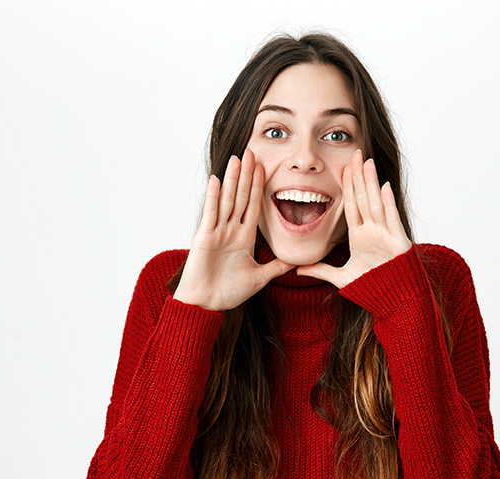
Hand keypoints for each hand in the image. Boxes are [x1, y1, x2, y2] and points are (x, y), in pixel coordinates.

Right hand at [173, 149, 294, 311]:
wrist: (207, 305)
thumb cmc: (228, 292)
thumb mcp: (260, 277)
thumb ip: (276, 267)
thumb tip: (295, 262)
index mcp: (243, 237)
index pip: (254, 206)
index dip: (259, 187)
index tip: (264, 168)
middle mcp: (230, 230)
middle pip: (240, 197)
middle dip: (247, 175)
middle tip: (252, 153)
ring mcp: (216, 232)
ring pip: (227, 200)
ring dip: (232, 179)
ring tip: (237, 159)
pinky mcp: (204, 238)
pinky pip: (211, 214)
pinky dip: (213, 197)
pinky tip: (216, 180)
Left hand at [297, 150, 411, 287]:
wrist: (395, 302)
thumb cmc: (372, 288)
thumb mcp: (341, 277)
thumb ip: (321, 270)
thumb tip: (298, 270)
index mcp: (360, 236)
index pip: (351, 206)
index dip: (347, 187)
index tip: (343, 169)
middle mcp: (373, 231)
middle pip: (363, 198)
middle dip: (359, 176)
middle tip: (355, 154)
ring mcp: (386, 234)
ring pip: (376, 203)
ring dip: (371, 182)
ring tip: (367, 162)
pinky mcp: (398, 241)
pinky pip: (391, 219)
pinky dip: (388, 203)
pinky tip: (384, 186)